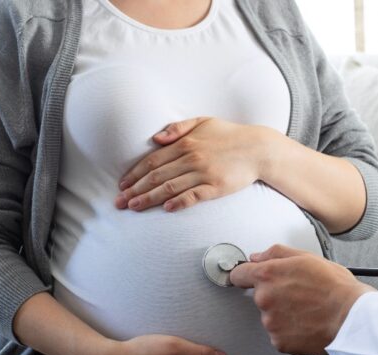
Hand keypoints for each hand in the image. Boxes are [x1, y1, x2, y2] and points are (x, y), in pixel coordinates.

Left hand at [115, 117, 278, 211]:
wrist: (258, 148)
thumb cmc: (229, 135)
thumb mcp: (203, 122)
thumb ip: (178, 127)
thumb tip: (156, 138)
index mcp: (185, 143)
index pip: (153, 161)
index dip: (135, 174)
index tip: (122, 185)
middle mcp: (191, 158)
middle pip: (156, 176)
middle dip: (135, 190)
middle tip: (119, 202)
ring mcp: (203, 173)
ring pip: (170, 188)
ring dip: (149, 198)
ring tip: (134, 208)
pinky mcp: (216, 187)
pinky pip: (193, 196)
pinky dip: (178, 202)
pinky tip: (166, 209)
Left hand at [229, 245, 375, 354]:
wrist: (353, 318)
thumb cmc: (336, 287)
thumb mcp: (308, 257)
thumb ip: (276, 254)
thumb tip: (257, 257)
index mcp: (268, 275)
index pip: (239, 274)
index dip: (245, 274)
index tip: (246, 278)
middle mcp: (265, 299)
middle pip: (260, 296)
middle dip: (276, 295)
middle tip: (301, 294)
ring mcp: (271, 323)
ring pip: (271, 317)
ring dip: (284, 314)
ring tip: (309, 310)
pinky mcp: (280, 342)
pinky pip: (280, 335)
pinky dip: (292, 331)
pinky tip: (308, 324)